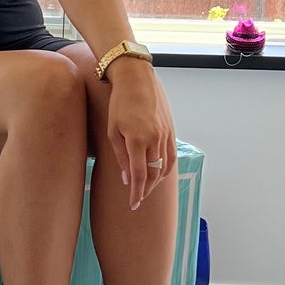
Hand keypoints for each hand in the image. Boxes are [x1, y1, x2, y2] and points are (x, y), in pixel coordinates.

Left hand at [105, 60, 174, 211]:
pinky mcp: (171, 130)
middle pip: (153, 174)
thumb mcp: (113, 131)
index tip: (133, 205)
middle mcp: (154, 139)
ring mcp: (165, 135)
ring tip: (146, 189)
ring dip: (156, 181)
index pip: (139, 176)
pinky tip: (159, 174)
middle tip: (138, 199)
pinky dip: (166, 169)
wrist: (137, 80)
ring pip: (164, 167)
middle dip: (146, 190)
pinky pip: (171, 156)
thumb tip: (127, 179)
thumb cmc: (119, 104)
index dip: (136, 193)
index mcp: (137, 140)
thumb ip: (120, 157)